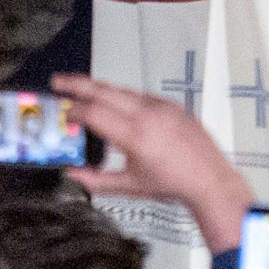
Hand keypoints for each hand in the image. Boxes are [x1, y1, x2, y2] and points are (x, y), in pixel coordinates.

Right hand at [55, 76, 250, 252]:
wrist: (210, 181)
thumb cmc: (173, 185)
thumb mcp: (129, 187)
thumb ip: (95, 181)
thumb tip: (70, 174)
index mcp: (136, 136)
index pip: (94, 114)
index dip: (73, 111)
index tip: (61, 113)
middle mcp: (149, 115)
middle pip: (104, 91)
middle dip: (77, 84)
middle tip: (58, 82)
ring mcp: (162, 107)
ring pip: (122, 90)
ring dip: (99, 89)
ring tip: (80, 90)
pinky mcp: (172, 105)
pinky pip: (140, 95)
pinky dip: (122, 96)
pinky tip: (113, 103)